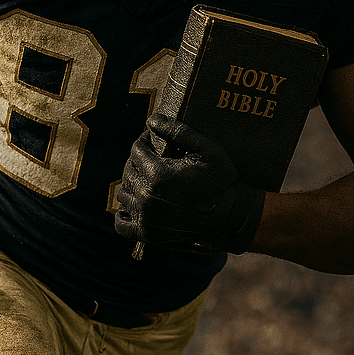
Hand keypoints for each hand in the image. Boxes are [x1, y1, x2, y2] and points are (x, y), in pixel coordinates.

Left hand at [115, 112, 264, 252]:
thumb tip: (152, 119)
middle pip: (128, 170)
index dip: (144, 141)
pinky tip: (132, 207)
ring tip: (145, 180)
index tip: (152, 141)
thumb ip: (178, 131)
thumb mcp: (207, 149)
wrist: (231, 218)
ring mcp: (146, 216)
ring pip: (124, 194)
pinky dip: (123, 215)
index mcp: (157, 172)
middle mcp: (146, 195)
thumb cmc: (222, 182)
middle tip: (151, 159)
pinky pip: (122, 225)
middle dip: (137, 161)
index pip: (137, 150)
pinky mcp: (148, 234)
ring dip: (132, 184)